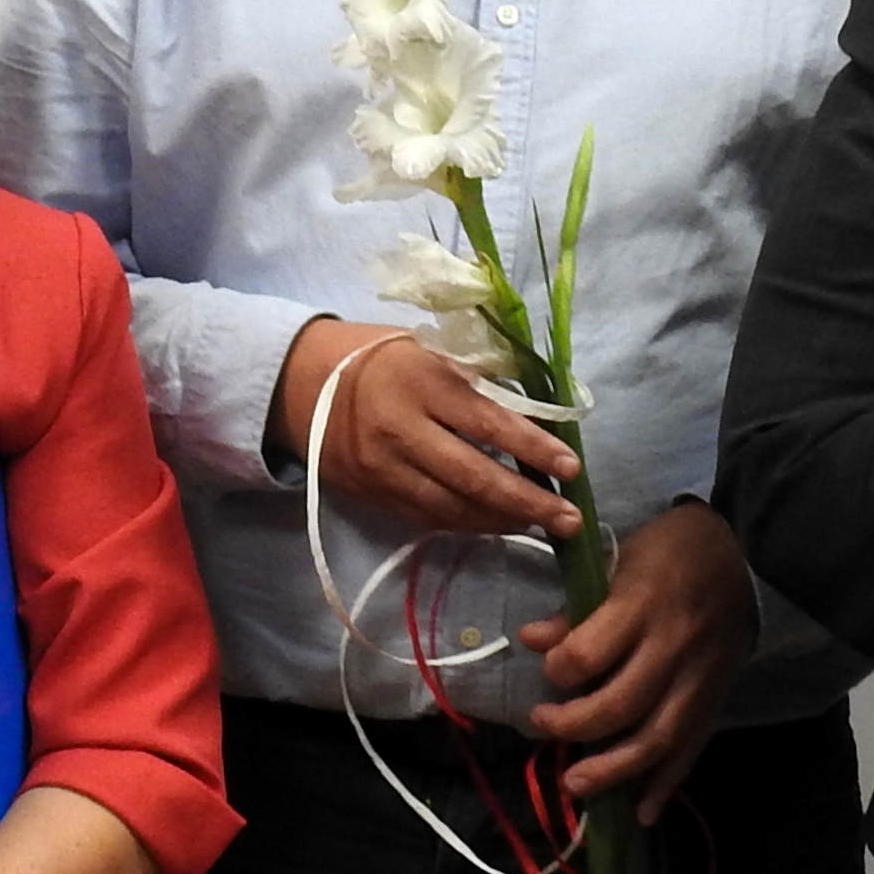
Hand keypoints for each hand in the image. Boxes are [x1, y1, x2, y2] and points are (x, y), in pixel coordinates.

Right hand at [271, 315, 582, 541]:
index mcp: (421, 382)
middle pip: (473, 477)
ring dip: (501, 521)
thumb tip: (538, 413)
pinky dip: (467, 523)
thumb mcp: (428, 349)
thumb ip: (476, 380)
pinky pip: (428, 517)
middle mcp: (400, 430)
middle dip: (527, 503)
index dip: (535, 449)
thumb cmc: (379, 355)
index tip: (573, 468)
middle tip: (569, 519)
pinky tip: (495, 523)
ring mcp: (383, 468)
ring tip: (540, 525)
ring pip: (452, 508)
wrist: (300, 382)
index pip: (489, 423)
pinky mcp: (373, 494)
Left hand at [516, 501, 754, 817]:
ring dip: (614, 770)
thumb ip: (576, 607)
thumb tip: (531, 641)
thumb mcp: (618, 559)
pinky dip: (666, 784)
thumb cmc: (670, 551)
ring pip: (657, 738)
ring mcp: (699, 678)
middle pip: (621, 705)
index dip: (559, 669)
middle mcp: (673, 646)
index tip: (548, 670)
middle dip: (574, 725)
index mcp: (643, 603)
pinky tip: (639, 812)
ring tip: (576, 783)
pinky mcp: (717, 699)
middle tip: (542, 725)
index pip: (591, 654)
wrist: (747, 555)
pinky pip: (691, 748)